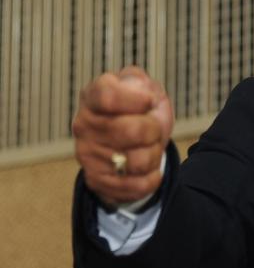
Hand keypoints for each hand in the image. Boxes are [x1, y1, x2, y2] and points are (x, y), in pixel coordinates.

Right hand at [72, 66, 173, 206]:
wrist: (127, 145)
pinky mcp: (96, 180)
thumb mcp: (141, 88)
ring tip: (148, 148)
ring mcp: (87, 155)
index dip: (137, 100)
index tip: (149, 101)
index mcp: (92, 97)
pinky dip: (152, 178)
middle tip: (153, 129)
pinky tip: (148, 170)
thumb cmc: (136, 112)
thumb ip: (140, 82)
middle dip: (155, 130)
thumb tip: (142, 94)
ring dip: (154, 155)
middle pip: (133, 131)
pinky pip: (137, 185)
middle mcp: (84, 125)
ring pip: (139, 161)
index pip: (108, 96)